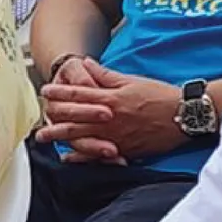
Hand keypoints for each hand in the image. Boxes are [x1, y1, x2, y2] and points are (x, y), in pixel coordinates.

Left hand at [37, 58, 184, 163]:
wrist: (184, 116)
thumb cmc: (161, 96)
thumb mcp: (132, 80)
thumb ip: (107, 75)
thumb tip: (87, 64)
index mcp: (112, 98)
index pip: (79, 93)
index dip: (60, 91)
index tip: (46, 90)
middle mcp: (110, 118)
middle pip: (75, 117)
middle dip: (54, 116)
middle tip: (38, 116)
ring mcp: (116, 136)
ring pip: (82, 136)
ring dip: (60, 136)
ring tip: (44, 137)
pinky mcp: (124, 150)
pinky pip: (98, 155)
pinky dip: (82, 157)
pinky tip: (69, 158)